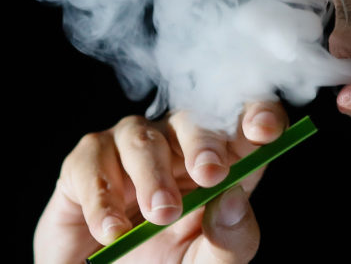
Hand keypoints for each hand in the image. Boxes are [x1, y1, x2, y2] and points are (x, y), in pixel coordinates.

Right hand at [33, 100, 287, 263]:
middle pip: (191, 118)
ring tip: (160, 214)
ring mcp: (127, 147)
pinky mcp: (85, 162)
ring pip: (141, 137)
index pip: (243, 119)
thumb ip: (231, 239)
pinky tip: (113, 231)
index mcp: (217, 161)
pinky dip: (104, 199)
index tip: (265, 130)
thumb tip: (233, 197)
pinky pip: (93, 163)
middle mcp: (173, 144)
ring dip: (154, 175)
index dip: (257, 112)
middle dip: (204, 142)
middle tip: (210, 174)